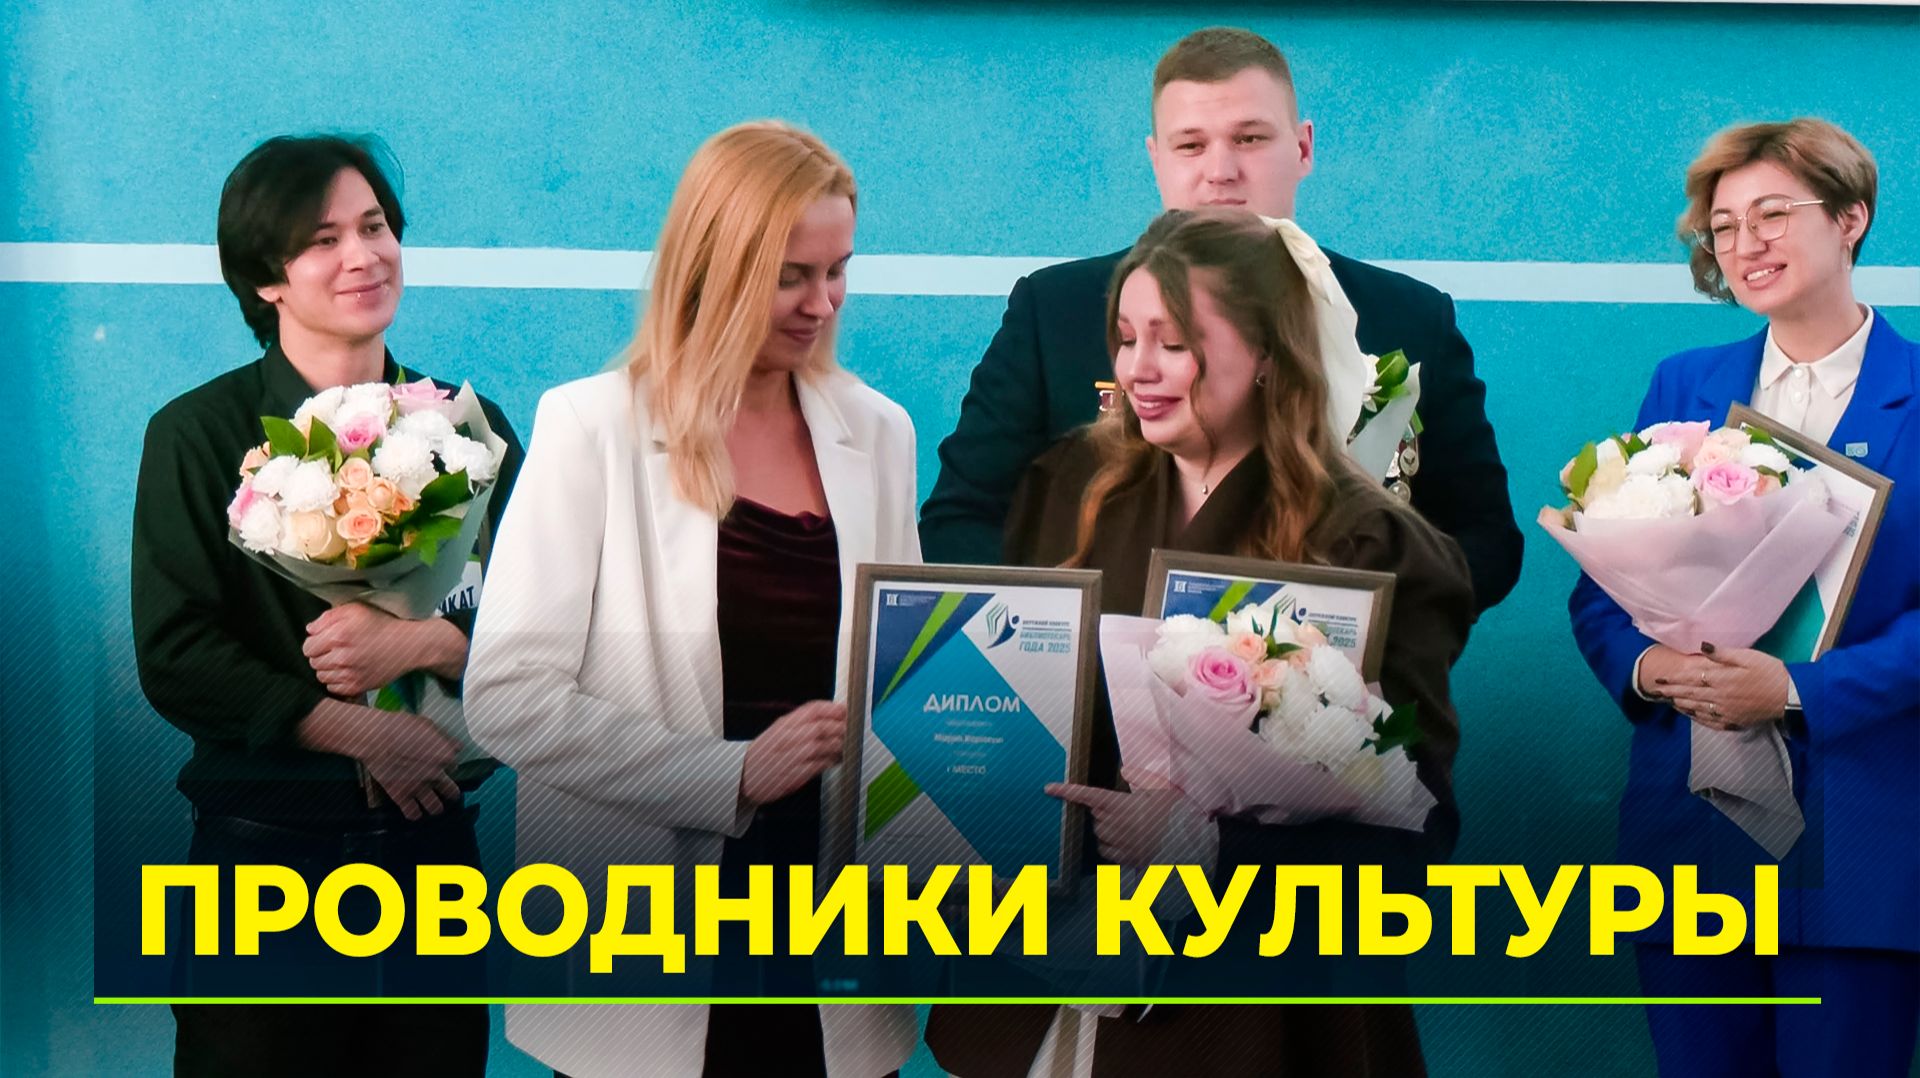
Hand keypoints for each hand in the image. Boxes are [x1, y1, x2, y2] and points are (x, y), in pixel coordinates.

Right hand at [295, 700, 459, 819]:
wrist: (376, 739)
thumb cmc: (401, 726)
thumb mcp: (427, 724)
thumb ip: (444, 737)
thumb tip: (456, 746)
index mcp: (446, 756)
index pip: (455, 766)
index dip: (448, 766)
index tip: (442, 767)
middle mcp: (437, 775)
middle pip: (452, 792)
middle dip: (451, 793)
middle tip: (447, 793)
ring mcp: (419, 788)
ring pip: (435, 808)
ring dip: (436, 808)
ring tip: (434, 807)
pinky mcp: (401, 796)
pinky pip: (412, 813)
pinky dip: (415, 814)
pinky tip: (415, 812)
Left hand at [304, 603, 466, 696]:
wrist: (407, 645)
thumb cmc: (381, 625)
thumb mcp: (356, 610)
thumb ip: (328, 617)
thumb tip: (310, 630)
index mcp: (338, 636)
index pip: (307, 647)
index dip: (315, 642)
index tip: (326, 640)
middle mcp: (341, 657)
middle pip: (313, 663)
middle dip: (321, 655)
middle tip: (336, 650)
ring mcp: (349, 674)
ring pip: (321, 676)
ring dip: (327, 669)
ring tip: (342, 660)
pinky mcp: (357, 686)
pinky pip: (333, 688)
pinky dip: (336, 681)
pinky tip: (348, 671)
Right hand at [741, 701, 846, 805]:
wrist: (741, 778)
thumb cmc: (762, 755)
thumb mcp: (776, 731)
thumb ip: (798, 724)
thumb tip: (826, 716)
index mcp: (782, 725)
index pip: (811, 710)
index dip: (832, 709)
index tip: (844, 710)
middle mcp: (786, 739)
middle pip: (819, 727)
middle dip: (839, 727)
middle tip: (849, 729)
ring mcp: (789, 757)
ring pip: (820, 746)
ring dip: (837, 744)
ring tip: (844, 745)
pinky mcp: (792, 776)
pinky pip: (816, 766)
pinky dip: (829, 761)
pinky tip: (834, 760)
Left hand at [1047, 769, 1193, 866]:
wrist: (1188, 841)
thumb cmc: (1174, 812)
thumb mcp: (1160, 787)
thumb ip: (1141, 777)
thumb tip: (1126, 770)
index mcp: (1119, 803)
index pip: (1086, 795)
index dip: (1066, 791)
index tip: (1049, 788)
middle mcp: (1114, 824)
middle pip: (1095, 816)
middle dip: (1105, 813)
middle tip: (1127, 811)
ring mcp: (1118, 843)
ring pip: (1100, 834)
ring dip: (1109, 830)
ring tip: (1133, 827)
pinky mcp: (1124, 859)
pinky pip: (1107, 851)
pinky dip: (1113, 846)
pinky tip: (1130, 841)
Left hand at [1647, 642, 1789, 730]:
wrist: (1790, 695)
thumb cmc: (1770, 672)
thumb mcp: (1747, 656)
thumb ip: (1722, 654)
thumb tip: (1701, 646)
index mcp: (1721, 679)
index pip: (1690, 678)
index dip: (1674, 678)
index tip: (1660, 677)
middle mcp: (1719, 697)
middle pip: (1690, 694)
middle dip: (1672, 691)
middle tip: (1656, 690)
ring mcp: (1726, 712)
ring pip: (1697, 708)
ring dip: (1681, 704)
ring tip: (1669, 700)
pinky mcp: (1734, 722)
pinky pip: (1710, 722)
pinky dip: (1697, 718)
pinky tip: (1690, 714)